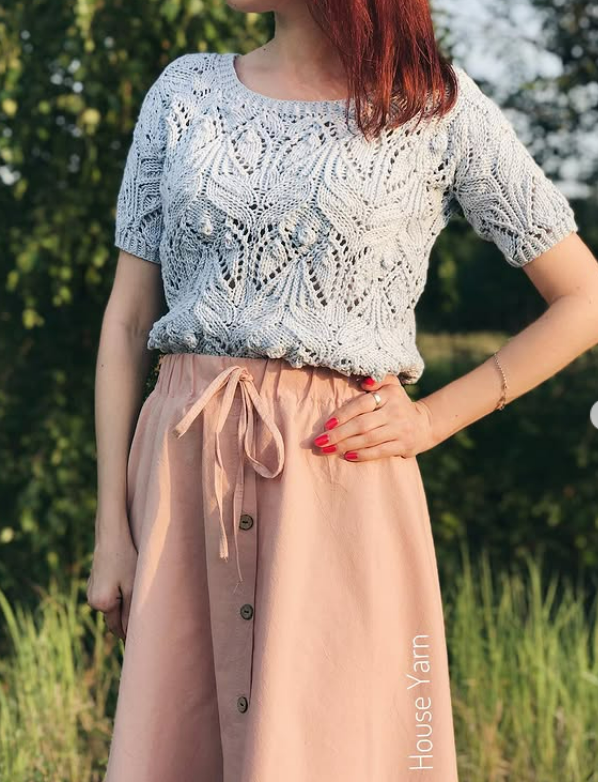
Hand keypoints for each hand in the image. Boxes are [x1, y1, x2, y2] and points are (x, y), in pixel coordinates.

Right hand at [86, 520, 138, 640]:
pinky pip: (108, 596)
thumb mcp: (133, 587)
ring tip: (137, 596)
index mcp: (103, 604)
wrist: (111, 536)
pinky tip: (127, 584)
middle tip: (146, 622)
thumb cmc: (125, 559)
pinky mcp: (94, 583)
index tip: (144, 641)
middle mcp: (93, 601)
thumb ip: (131, 612)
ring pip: (112, 607)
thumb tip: (128, 635)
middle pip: (114, 619)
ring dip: (123, 606)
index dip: (130, 635)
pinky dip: (117, 595)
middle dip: (127, 620)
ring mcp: (91, 592)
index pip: (118, 628)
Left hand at [312, 374, 435, 460]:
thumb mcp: (391, 385)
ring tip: (326, 450)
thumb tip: (363, 381)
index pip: (363, 404)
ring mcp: (400, 430)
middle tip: (319, 441)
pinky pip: (380, 452)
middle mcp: (395, 412)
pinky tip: (347, 457)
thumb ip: (377, 379)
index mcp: (389, 395)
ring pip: (369, 439)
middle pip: (363, 424)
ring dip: (345, 446)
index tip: (327, 424)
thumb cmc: (397, 404)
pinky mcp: (403, 446)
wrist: (424, 425)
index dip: (344, 414)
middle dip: (339, 434)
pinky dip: (362, 455)